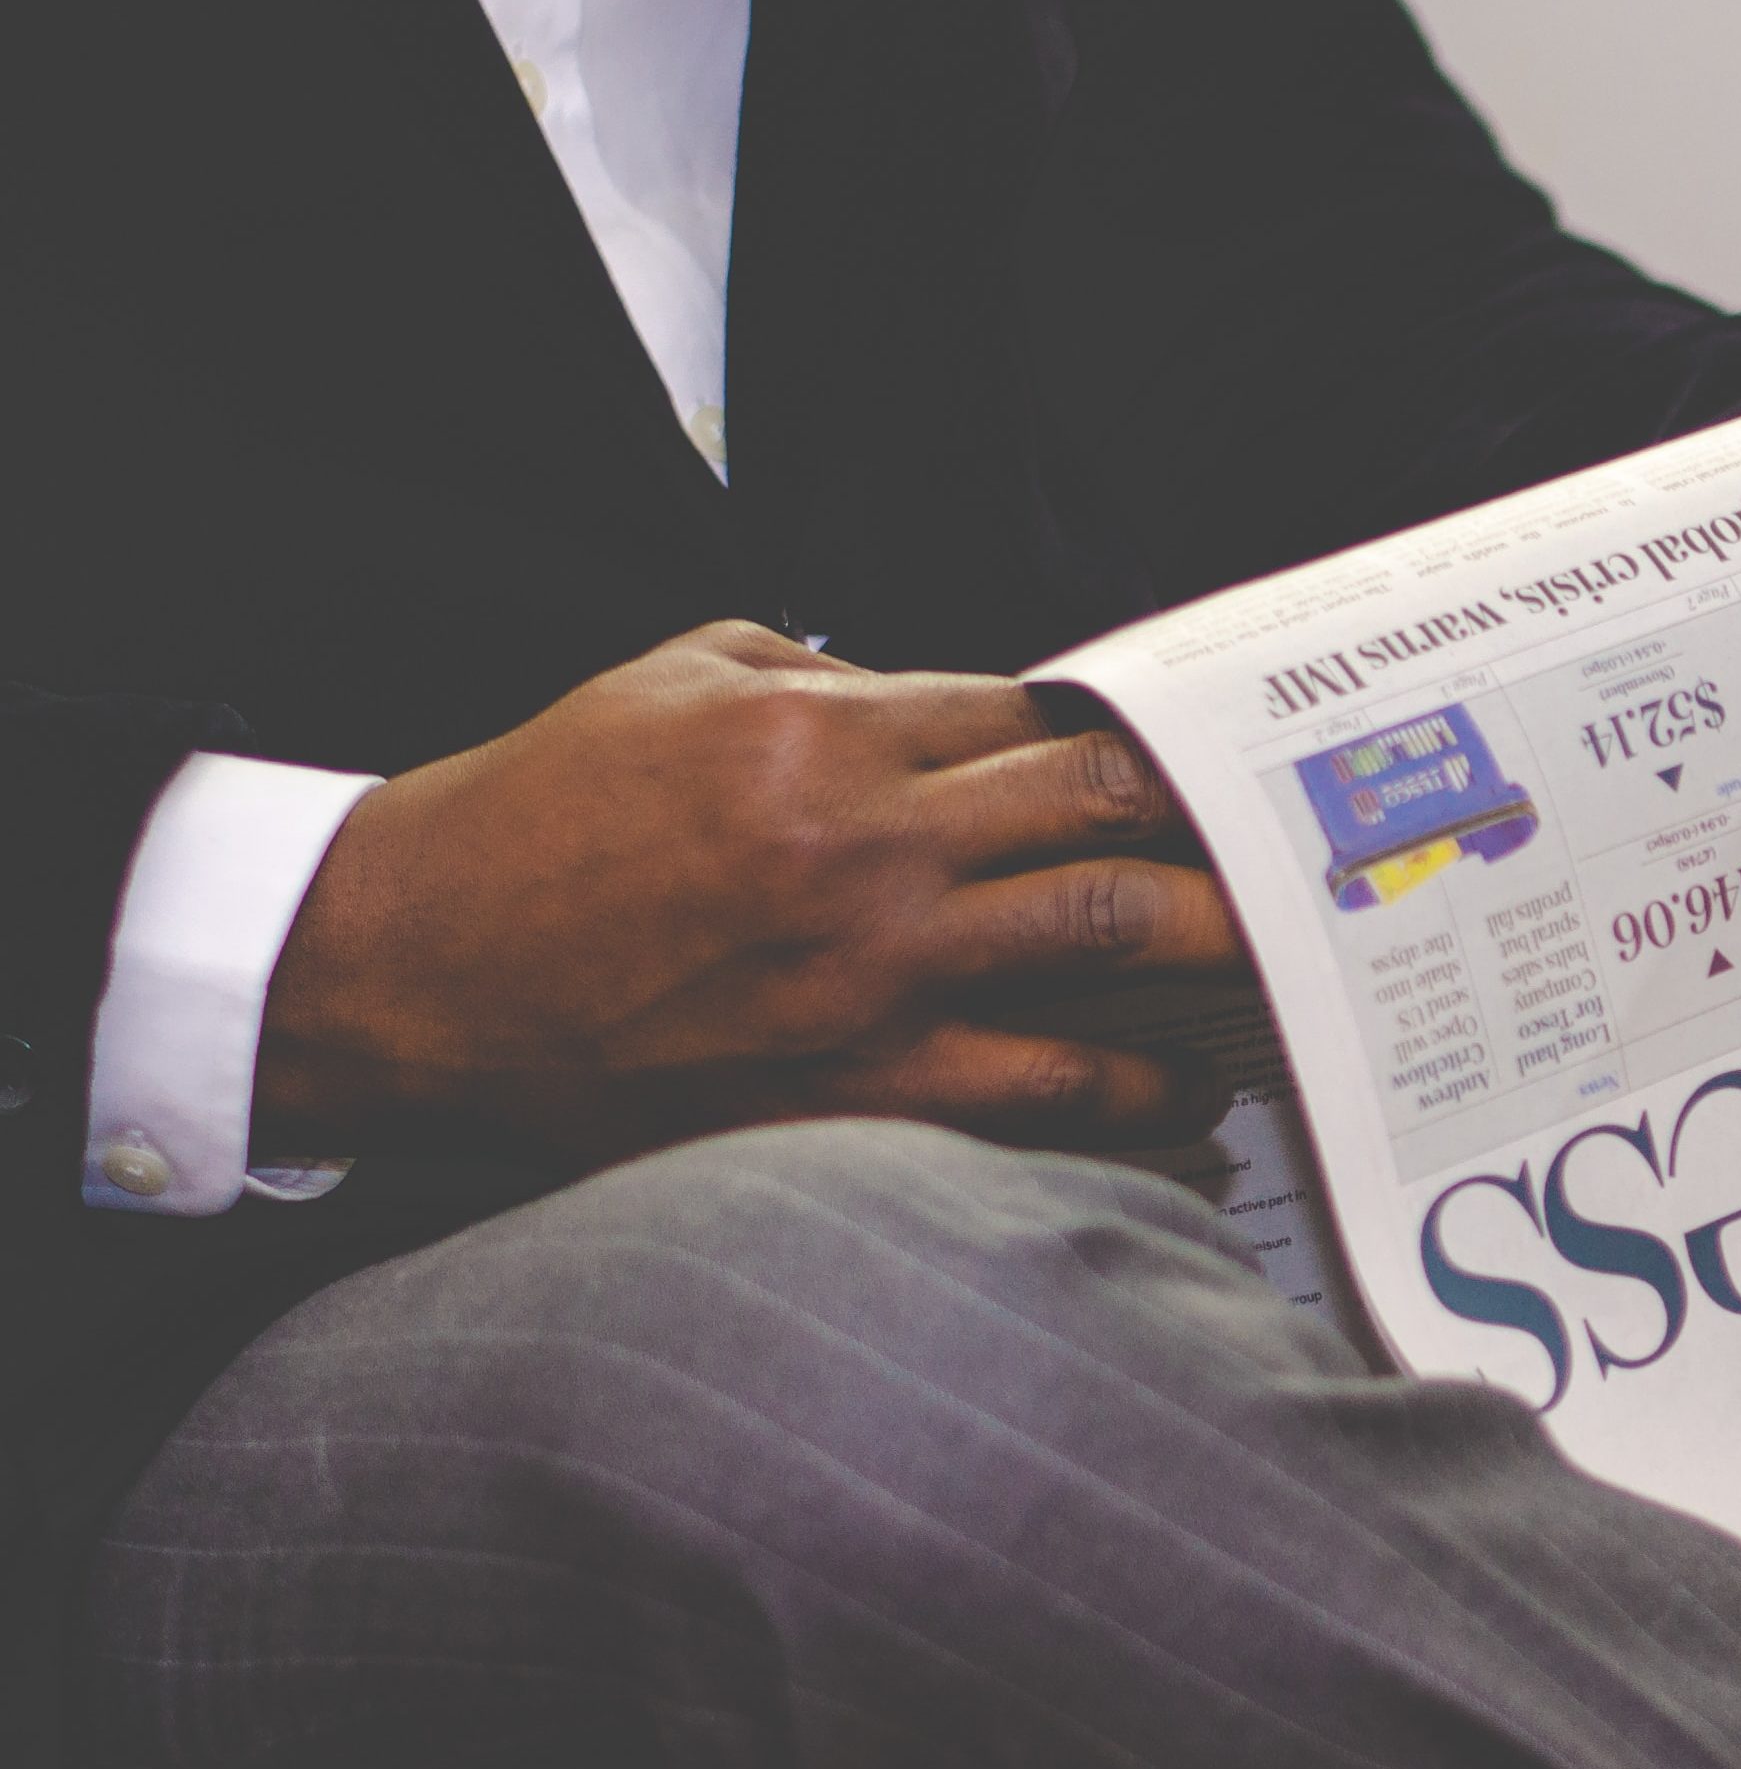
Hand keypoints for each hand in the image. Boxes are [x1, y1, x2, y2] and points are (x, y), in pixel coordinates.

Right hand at [258, 622, 1243, 1160]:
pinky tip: (1190, 1092)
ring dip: (1220, 942)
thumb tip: (939, 694)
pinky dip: (1139, 1093)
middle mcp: (865, 849)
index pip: (1034, 714)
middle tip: (1300, 833)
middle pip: (1105, 807)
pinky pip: (1044, 1092)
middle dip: (1215, 815)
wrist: (411, 973)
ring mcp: (870, 975)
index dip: (1125, 729)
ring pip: (1107, 935)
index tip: (1190, 750)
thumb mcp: (667, 685)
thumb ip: (814, 675)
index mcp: (822, 737)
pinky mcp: (853, 1089)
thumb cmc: (529, 827)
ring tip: (1290, 951)